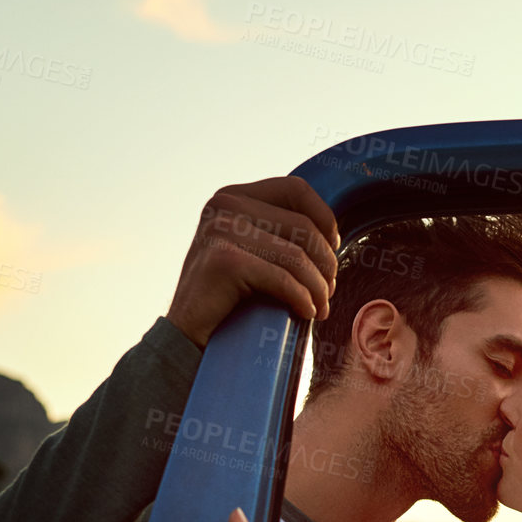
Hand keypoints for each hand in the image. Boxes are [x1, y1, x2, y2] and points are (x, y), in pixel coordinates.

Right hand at [166, 177, 340, 348]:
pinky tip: (306, 313)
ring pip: (297, 257)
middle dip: (326, 264)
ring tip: (320, 307)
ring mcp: (220, 229)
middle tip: (328, 291)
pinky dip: (302, 300)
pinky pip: (283, 280)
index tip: (333, 249)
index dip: (325, 219)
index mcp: (233, 196)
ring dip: (318, 288)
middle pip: (303, 227)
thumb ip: (278, 232)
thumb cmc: (230, 296)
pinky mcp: (224, 261)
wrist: (187, 333)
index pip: (296, 189)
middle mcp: (224, 205)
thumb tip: (332, 235)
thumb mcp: (254, 251)